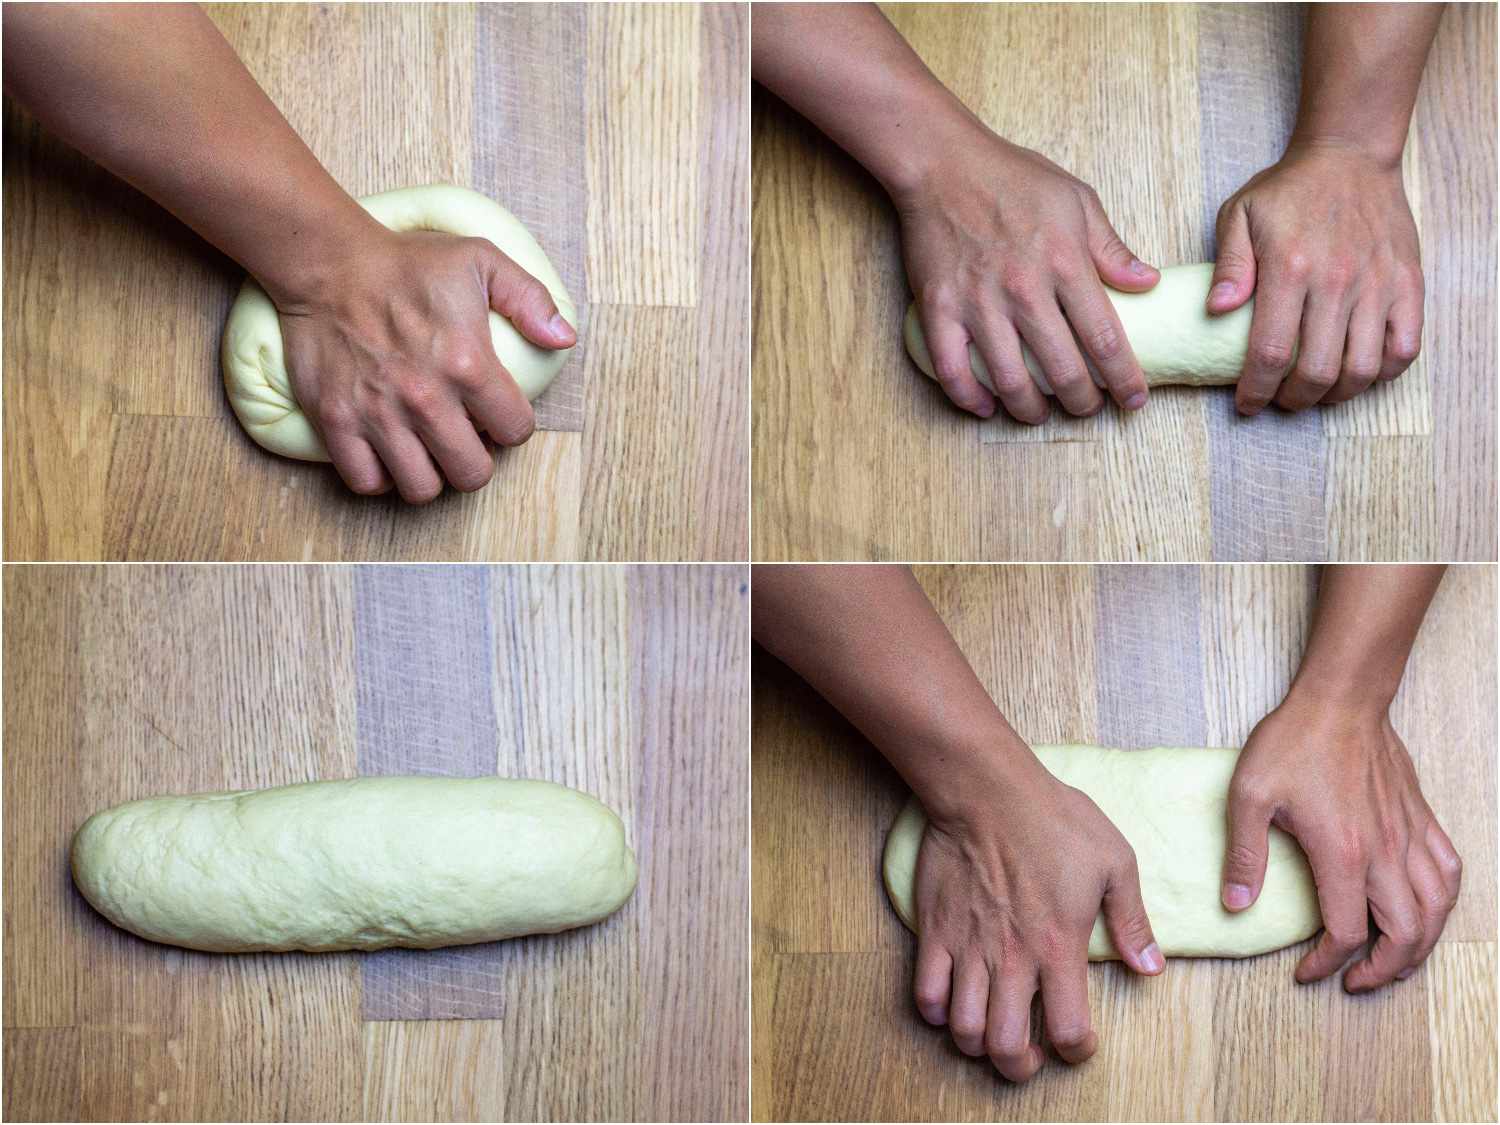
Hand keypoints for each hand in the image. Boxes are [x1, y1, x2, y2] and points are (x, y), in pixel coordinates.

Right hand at [274, 226, 575, 501]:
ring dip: (431, 474)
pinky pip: (367, 482)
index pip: (516, 430)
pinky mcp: (336, 421)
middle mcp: (426, 398)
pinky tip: (388, 451)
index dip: (513, 425)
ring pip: (422, 489)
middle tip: (464, 439)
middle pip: (472, 474)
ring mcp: (378, 414)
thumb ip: (530, 299)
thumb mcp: (480, 261)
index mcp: (467, 363)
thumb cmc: (407, 264)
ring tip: (428, 449)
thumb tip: (564, 338)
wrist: (328, 264)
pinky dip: (380, 476)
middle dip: (476, 461)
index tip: (497, 414)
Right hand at [895, 124, 1159, 422]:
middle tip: (1088, 408)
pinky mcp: (939, 310)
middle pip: (1063, 371)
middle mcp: (1024, 290)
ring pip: (1010, 381)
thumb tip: (1148, 283)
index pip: (1105, 339)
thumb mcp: (1077, 200)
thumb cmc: (1012, 178)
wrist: (943, 165)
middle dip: (1082, 403)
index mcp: (1064, 263)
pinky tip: (986, 407)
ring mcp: (978, 303)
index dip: (1124, 379)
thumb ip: (1112, 248)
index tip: (1134, 400)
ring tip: (1039, 414)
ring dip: (1030, 410)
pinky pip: (953, 371)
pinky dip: (970, 399)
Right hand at [912, 759, 1162, 1081]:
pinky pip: (926, 994)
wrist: (986, 790)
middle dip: (1020, 1066)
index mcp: (1059, 946)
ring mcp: (969, 947)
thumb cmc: (1052, 818)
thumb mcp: (1114, 861)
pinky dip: (936, 1011)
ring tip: (989, 1031)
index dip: (1077, 1051)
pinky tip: (951, 1000)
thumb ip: (1132, 919)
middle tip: (1028, 1054)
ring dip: (977, 1044)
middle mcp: (1012, 958)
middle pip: (1007, 1048)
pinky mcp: (935, 931)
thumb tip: (1151, 965)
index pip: (1070, 1030)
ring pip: (964, 1030)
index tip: (1078, 1041)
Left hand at [1209, 140, 1423, 414]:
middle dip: (1293, 400)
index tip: (1247, 404)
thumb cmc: (1289, 190)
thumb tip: (1217, 310)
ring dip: (1336, 394)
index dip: (1256, 390)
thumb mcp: (1240, 215)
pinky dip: (1383, 373)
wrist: (1350, 155)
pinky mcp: (1408, 283)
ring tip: (1317, 391)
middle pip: (1317, 371)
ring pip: (1363, 369)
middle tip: (1281, 400)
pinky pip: (1405, 347)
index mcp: (1291, 268)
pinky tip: (1359, 371)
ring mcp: (1378, 284)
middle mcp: (1338, 281)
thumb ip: (1228, 266)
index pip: (1271, 353)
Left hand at [1222, 687, 1460, 991]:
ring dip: (1421, 946)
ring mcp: (1408, 835)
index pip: (1345, 932)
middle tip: (1356, 981)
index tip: (1307, 972)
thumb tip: (1235, 905)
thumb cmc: (1293, 742)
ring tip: (1394, 961)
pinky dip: (1443, 902)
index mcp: (1341, 853)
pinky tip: (1427, 909)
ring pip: (1437, 910)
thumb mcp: (1248, 795)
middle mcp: (1384, 852)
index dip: (1326, 963)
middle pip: (1405, 933)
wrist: (1339, 700)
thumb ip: (1244, 854)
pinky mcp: (1421, 818)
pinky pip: (1449, 871)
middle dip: (1383, 970)